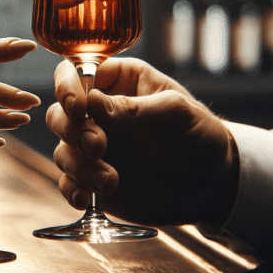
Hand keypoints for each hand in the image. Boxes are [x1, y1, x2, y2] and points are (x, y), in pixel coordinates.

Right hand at [45, 57, 236, 226]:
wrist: (212, 185)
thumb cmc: (199, 136)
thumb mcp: (177, 113)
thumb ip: (134, 107)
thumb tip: (92, 102)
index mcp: (119, 82)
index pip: (76, 72)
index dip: (68, 87)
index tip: (79, 109)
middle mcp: (99, 112)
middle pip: (60, 113)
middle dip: (73, 131)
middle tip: (99, 147)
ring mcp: (94, 147)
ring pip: (63, 150)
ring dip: (79, 167)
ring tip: (111, 181)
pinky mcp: (92, 179)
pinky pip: (68, 182)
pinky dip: (72, 190)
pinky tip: (86, 199)